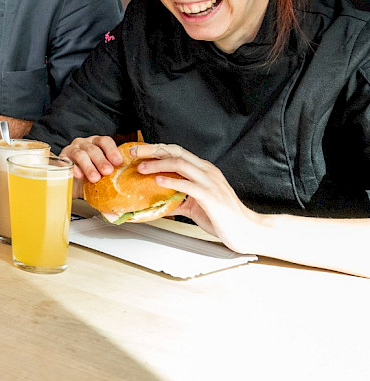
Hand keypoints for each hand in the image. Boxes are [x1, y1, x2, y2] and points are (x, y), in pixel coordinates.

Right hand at [60, 136, 126, 182]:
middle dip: (101, 161)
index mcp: (96, 144)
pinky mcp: (61, 159)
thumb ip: (110, 174)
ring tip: (95, 178)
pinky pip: (66, 161)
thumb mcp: (101, 173)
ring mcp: (71, 150)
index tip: (118, 162)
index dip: (112, 151)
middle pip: (93, 148)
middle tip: (108, 172)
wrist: (70, 182)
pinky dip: (73, 168)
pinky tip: (78, 175)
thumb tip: (123, 184)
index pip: (105, 141)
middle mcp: (83, 144)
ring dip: (88, 166)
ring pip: (80, 154)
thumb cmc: (89, 176)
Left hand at [129, 144, 262, 251]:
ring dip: (158, 164)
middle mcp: (207, 171)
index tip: (139, 152)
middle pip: (176, 152)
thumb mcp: (195, 205)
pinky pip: (188, 184)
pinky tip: (158, 181)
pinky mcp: (210, 196)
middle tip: (135, 154)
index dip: (156, 150)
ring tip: (142, 168)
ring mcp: (210, 182)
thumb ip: (177, 200)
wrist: (246, 231)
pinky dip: (171, 181)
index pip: (177, 152)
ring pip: (180, 163)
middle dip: (153, 151)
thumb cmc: (223, 218)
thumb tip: (156, 202)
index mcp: (204, 170)